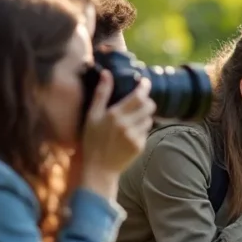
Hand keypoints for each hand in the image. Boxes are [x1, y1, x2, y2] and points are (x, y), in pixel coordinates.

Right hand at [79, 71, 155, 198]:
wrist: (98, 169)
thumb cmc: (91, 140)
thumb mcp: (92, 116)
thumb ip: (101, 94)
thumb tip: (107, 73)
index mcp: (115, 114)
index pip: (138, 96)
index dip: (144, 87)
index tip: (145, 82)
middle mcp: (127, 125)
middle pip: (149, 106)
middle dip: (146, 102)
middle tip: (139, 103)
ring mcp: (135, 136)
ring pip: (148, 119)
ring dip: (143, 117)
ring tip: (130, 121)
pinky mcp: (140, 146)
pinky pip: (146, 132)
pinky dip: (140, 130)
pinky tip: (129, 135)